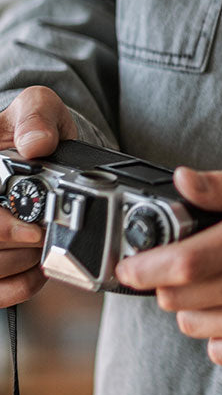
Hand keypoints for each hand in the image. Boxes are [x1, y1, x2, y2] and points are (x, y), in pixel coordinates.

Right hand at [0, 86, 77, 305]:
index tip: (31, 227)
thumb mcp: (37, 108)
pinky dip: (19, 286)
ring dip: (18, 263)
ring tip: (41, 242)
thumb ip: (35, 117)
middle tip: (41, 233)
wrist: (44, 151)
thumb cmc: (32, 129)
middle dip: (13, 242)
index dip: (1, 226)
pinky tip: (36, 268)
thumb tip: (36, 143)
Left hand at [116, 156, 221, 367]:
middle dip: (169, 281)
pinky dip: (220, 331)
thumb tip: (181, 181)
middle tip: (183, 262)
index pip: (184, 262)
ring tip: (221, 281)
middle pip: (180, 299)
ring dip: (194, 305)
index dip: (146, 266)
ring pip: (196, 327)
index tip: (132, 264)